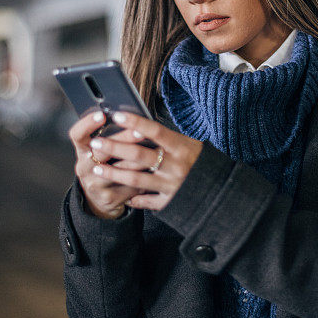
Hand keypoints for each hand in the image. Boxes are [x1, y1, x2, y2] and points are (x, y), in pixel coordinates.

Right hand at [68, 110, 147, 219]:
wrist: (99, 199)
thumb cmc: (106, 165)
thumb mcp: (101, 151)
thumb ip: (109, 136)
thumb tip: (129, 118)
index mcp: (82, 151)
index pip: (77, 134)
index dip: (87, 124)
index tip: (102, 115)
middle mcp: (84, 167)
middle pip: (102, 150)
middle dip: (124, 139)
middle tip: (141, 132)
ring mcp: (94, 184)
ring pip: (120, 170)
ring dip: (140, 160)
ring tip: (155, 151)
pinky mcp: (108, 198)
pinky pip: (130, 185)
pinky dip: (143, 178)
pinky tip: (153, 172)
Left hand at [88, 111, 202, 211]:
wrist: (221, 188)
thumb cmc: (200, 161)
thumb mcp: (190, 144)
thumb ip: (167, 139)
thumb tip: (138, 127)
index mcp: (182, 148)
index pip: (156, 131)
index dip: (136, 122)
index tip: (116, 115)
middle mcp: (176, 166)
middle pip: (139, 155)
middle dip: (114, 148)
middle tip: (96, 143)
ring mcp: (172, 186)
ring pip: (136, 180)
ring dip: (114, 174)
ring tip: (97, 168)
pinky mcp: (171, 203)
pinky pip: (147, 202)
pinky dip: (134, 199)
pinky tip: (122, 196)